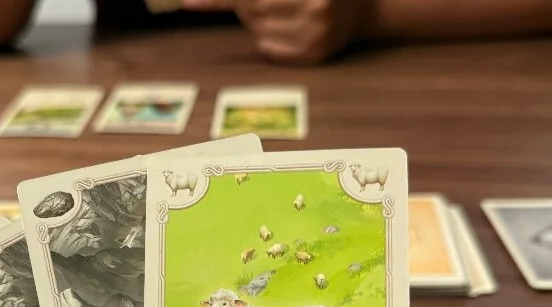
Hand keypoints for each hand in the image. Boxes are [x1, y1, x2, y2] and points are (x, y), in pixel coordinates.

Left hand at [181, 0, 367, 64]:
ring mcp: (316, 36)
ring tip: (286, 12)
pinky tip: (288, 29)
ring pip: (257, 29)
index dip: (217, 0)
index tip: (188, 2)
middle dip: (248, 4)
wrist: (364, 9)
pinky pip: (269, 48)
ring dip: (258, 20)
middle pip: (252, 8)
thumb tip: (224, 4)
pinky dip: (268, 38)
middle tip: (265, 3)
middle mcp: (315, 9)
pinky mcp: (313, 56)